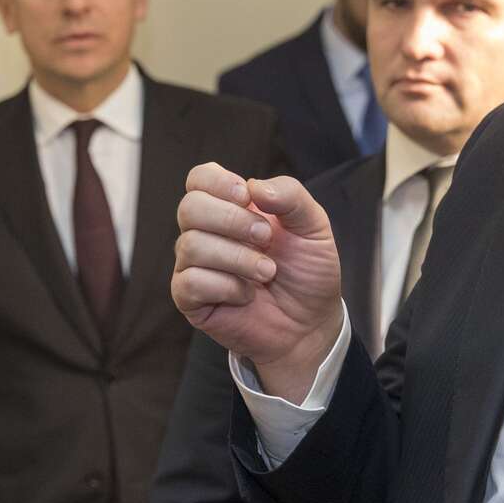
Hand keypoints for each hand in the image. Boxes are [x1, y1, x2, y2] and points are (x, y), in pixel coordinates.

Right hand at [172, 163, 342, 399]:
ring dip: (238, 258)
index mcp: (229, 207)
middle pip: (190, 207)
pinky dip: (226, 286)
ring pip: (191, 245)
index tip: (246, 197)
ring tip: (267, 272)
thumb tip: (253, 186)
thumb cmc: (307, 272)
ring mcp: (194, 265)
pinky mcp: (190, 298)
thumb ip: (290, 195)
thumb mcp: (313, 226)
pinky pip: (190, 282)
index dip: (217, 182)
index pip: (199, 179)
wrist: (310, 323)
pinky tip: (246, 295)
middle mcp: (206, 232)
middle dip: (232, 221)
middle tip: (266, 238)